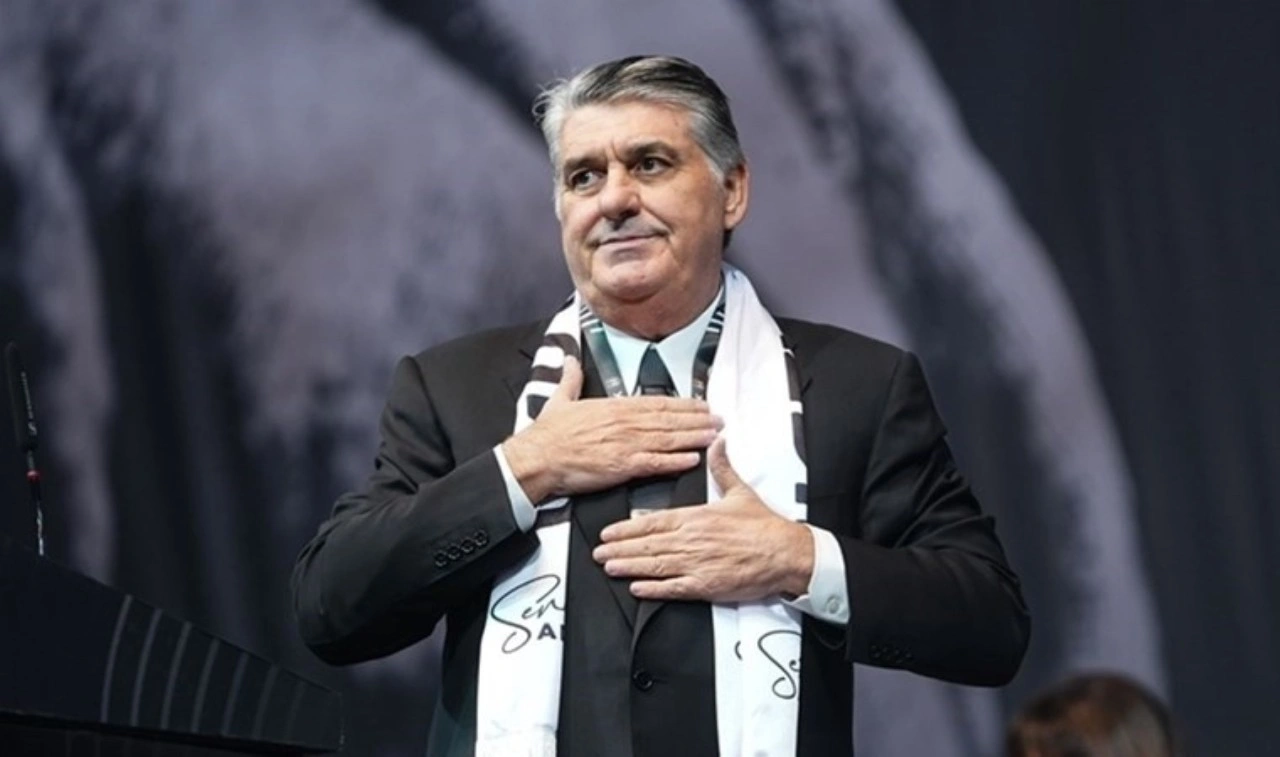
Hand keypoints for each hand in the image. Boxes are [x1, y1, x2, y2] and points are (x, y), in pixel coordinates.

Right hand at [502, 356, 721, 502]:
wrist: (537, 458)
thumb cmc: (548, 434)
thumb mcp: (559, 400)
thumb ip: (570, 379)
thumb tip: (569, 360)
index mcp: (613, 406)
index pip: (656, 402)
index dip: (682, 403)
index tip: (700, 404)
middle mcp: (625, 422)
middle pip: (669, 419)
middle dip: (697, 419)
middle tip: (719, 419)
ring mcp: (626, 444)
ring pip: (668, 438)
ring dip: (694, 436)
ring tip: (714, 435)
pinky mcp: (623, 466)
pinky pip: (656, 463)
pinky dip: (676, 461)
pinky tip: (693, 459)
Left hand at [592, 437, 813, 601]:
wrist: (785, 552)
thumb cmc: (764, 527)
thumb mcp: (740, 491)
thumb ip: (722, 468)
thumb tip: (717, 445)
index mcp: (696, 518)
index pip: (652, 522)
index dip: (626, 528)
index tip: (609, 531)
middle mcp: (691, 541)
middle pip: (647, 545)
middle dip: (620, 549)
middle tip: (598, 552)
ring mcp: (696, 565)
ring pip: (654, 566)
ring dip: (629, 567)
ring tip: (610, 567)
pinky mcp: (706, 585)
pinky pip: (673, 588)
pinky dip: (653, 589)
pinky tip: (638, 588)